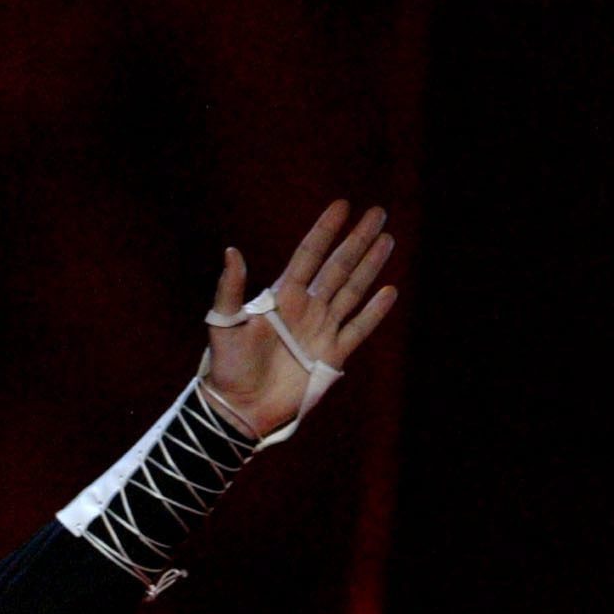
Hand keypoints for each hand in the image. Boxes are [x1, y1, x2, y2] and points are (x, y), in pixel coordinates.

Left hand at [201, 200, 398, 438]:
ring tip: (387, 240)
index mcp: (281, 297)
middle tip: (377, 214)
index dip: (324, 231)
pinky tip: (389, 291)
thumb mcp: (224, 324)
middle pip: (337, 267)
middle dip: (357, 240)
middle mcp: (305, 309)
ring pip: (352, 291)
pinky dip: (374, 312)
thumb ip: (230, 289)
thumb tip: (231, 250)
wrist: (239, 408)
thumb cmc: (227, 367)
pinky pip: (358, 329)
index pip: (308, 255)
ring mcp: (321, 331)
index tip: (342, 206)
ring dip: (370, 266)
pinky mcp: (331, 357)